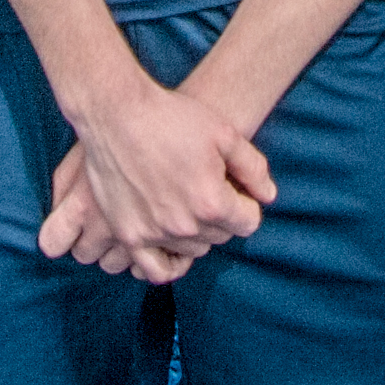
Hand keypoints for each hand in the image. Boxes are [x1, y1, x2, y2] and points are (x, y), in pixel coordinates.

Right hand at [40, 83, 270, 276]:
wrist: (116, 113)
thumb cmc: (171, 118)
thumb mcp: (224, 133)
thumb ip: (253, 168)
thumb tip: (268, 196)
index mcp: (212, 201)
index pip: (248, 222)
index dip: (245, 203)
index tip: (232, 188)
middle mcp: (185, 225)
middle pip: (220, 236)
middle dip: (221, 216)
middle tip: (206, 190)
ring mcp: (154, 233)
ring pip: (192, 251)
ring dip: (196, 234)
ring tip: (188, 208)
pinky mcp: (128, 235)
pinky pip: (155, 270)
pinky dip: (169, 264)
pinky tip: (171, 246)